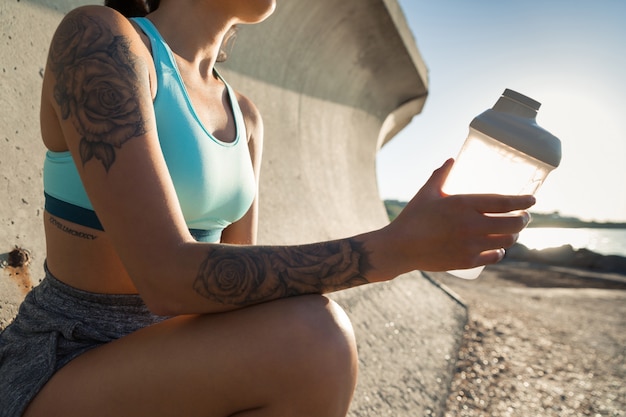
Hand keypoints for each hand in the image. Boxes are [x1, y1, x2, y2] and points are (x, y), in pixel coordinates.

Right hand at [372, 159, 534, 277]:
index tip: (532, 200)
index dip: (523, 201)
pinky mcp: (467, 261)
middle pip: (512, 224)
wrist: (401, 247)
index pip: (504, 203)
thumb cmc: (413, 217)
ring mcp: (471, 245)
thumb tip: (451, 160)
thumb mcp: (427, 192)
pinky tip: (498, 248)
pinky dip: (500, 252)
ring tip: (512, 231)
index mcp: (464, 204)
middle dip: (523, 219)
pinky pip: (494, 257)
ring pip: (506, 241)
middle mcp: (472, 225)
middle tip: (524, 216)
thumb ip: (441, 174)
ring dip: (514, 235)